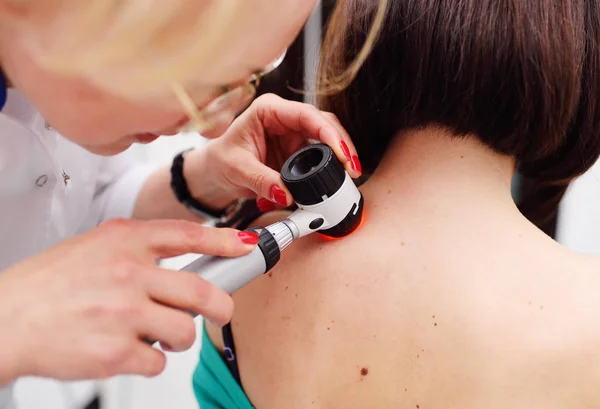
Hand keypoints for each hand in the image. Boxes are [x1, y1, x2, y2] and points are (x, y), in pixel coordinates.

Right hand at [0, 219, 257, 383]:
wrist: (5, 318)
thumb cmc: (49, 284)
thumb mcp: (96, 247)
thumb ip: (140, 251)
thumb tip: (185, 262)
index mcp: (124, 241)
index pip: (188, 235)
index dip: (224, 241)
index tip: (246, 246)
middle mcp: (127, 273)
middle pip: (201, 290)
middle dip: (221, 304)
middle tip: (220, 309)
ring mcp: (123, 313)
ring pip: (184, 330)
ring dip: (177, 337)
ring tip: (156, 334)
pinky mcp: (116, 352)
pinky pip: (157, 361)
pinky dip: (150, 360)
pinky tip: (129, 350)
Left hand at [183, 94, 362, 211]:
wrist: (215, 172)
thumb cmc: (221, 161)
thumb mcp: (237, 170)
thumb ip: (262, 181)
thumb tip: (288, 195)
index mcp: (268, 110)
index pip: (306, 115)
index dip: (328, 133)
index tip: (341, 153)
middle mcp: (285, 118)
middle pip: (324, 124)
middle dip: (342, 145)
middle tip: (351, 169)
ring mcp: (293, 133)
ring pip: (327, 138)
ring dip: (340, 157)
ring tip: (348, 177)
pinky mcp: (298, 150)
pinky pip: (320, 156)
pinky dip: (329, 168)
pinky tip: (335, 181)